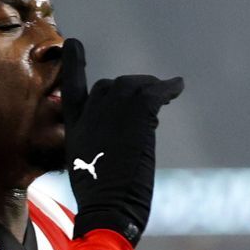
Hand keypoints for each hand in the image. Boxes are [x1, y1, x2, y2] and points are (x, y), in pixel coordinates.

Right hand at [59, 38, 182, 244]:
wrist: (109, 206)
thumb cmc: (99, 199)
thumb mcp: (86, 167)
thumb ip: (93, 146)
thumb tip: (109, 144)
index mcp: (74, 125)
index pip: (72, 87)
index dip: (73, 64)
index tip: (73, 42)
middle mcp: (92, 111)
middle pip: (110, 85)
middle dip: (127, 90)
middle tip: (146, 101)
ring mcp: (114, 109)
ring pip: (134, 85)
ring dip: (150, 88)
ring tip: (164, 92)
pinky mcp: (138, 113)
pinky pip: (156, 91)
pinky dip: (169, 87)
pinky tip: (177, 86)